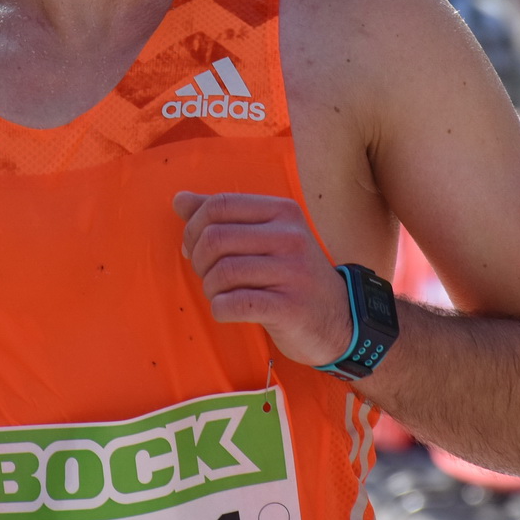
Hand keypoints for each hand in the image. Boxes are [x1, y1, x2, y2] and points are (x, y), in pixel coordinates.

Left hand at [172, 191, 353, 368]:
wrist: (339, 319)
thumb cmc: (290, 275)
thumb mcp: (264, 237)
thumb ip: (222, 217)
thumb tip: (179, 199)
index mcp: (282, 211)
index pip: (219, 205)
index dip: (194, 227)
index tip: (195, 248)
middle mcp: (290, 237)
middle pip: (215, 238)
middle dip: (199, 261)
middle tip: (208, 276)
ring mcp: (293, 272)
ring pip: (222, 273)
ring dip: (210, 289)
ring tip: (221, 294)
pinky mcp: (289, 308)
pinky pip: (234, 304)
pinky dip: (220, 309)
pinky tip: (228, 310)